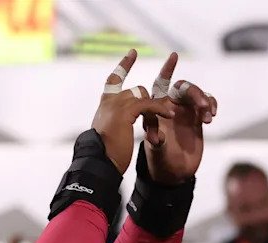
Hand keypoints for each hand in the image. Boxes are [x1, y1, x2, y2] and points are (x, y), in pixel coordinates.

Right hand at [91, 50, 174, 174]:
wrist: (99, 163)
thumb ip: (116, 123)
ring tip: (167, 117)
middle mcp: (109, 102)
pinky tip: (168, 115)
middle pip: (136, 90)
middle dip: (151, 102)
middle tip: (164, 114)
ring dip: (156, 109)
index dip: (123, 66)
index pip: (113, 80)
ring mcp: (116, 105)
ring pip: (143, 97)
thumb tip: (120, 123)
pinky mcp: (125, 112)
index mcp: (105, 106)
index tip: (132, 53)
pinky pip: (147, 104)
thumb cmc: (106, 155)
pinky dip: (159, 109)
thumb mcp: (111, 134)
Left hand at [142, 53, 216, 183]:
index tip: (174, 56)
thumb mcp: (156, 153)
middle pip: (183, 88)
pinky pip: (206, 104)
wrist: (174, 174)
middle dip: (194, 92)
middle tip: (202, 106)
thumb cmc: (160, 162)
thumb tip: (156, 137)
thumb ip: (157, 143)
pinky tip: (211, 115)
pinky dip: (210, 105)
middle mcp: (171, 106)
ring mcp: (185, 112)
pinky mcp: (197, 118)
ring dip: (203, 100)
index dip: (167, 69)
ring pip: (196, 94)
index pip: (160, 84)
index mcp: (157, 109)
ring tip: (208, 116)